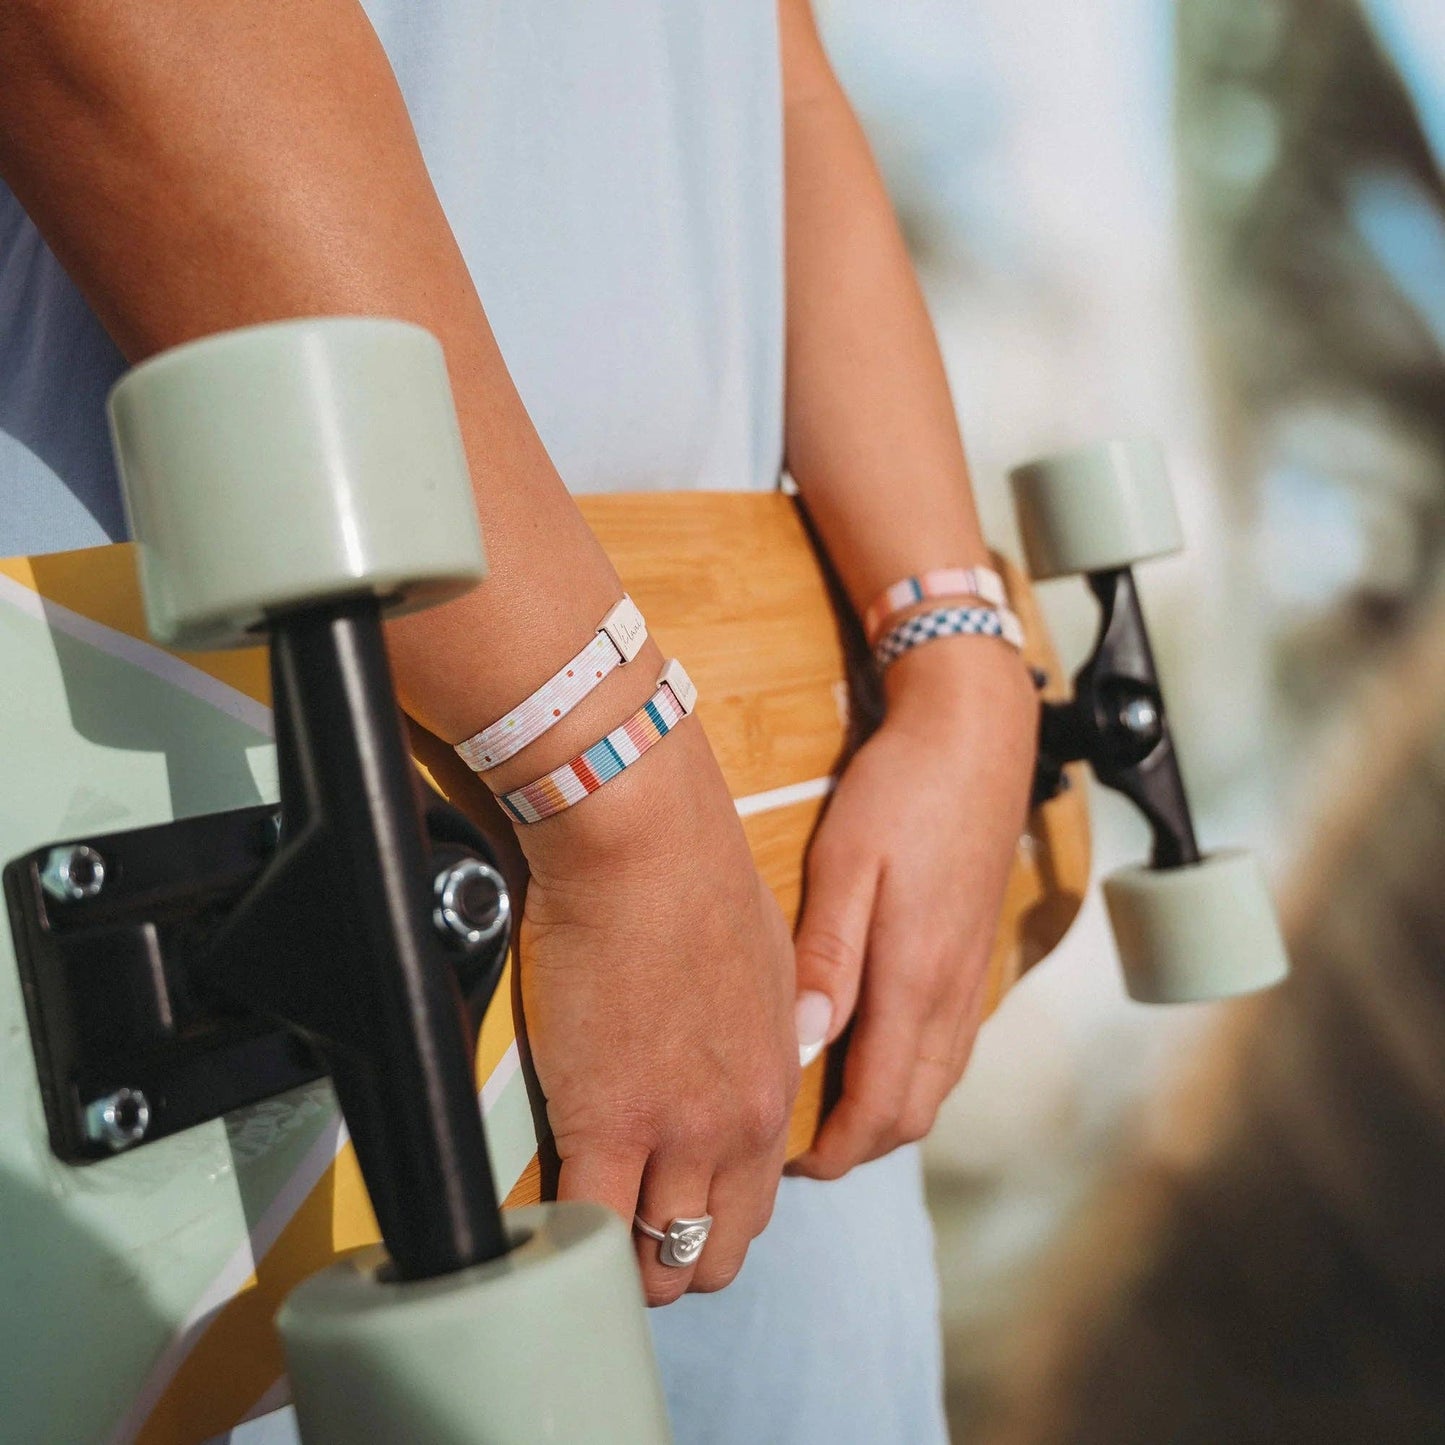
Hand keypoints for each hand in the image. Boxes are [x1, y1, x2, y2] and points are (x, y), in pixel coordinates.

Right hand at [516, 718, 799, 1303]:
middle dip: (667, 1260)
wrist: (646, 840)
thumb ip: (782, 1026)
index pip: (751, 1207)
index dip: (706, 1224)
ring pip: (654, 1261)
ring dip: (616, 1260)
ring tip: (576, 1239)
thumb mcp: (775, 959)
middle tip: (617, 1235)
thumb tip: (796, 1044)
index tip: (666, 1213)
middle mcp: (738, 1125)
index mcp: (774, 1088)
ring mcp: (674, 1131)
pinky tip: (540, 1230)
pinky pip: (587, 1226)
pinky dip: (567, 1242)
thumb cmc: (702, 877)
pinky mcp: (603, 1120)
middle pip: (712, 1252)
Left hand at [788, 637, 1037, 1178]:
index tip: (778, 1160)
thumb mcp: (846, 863)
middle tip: (788, 1139)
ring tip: (819, 1104)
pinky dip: (907, 1074)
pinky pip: (946, 1049)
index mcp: (915, 981)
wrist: (976, 739)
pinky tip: (867, 1048)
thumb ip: (828, 957)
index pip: (878, 1108)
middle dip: (853, 1144)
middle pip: (909, 1114)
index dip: (830, 1151)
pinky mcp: (975, 960)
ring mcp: (971, 980)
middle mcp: (952, 996)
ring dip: (881, 1112)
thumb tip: (806, 1044)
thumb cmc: (901, 792)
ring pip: (933, 1086)